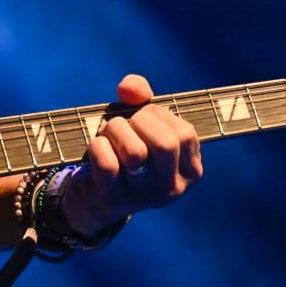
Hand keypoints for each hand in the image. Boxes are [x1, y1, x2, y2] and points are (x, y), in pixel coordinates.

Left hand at [59, 74, 201, 237]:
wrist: (96, 195)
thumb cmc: (123, 150)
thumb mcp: (137, 122)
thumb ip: (139, 95)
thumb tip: (130, 87)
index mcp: (189, 171)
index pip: (185, 133)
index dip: (158, 115)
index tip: (143, 120)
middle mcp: (172, 188)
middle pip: (166, 143)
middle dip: (138, 122)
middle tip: (123, 125)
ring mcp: (144, 198)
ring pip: (135, 153)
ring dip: (114, 132)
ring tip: (107, 136)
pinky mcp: (114, 199)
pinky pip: (107, 163)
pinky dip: (97, 146)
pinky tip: (96, 149)